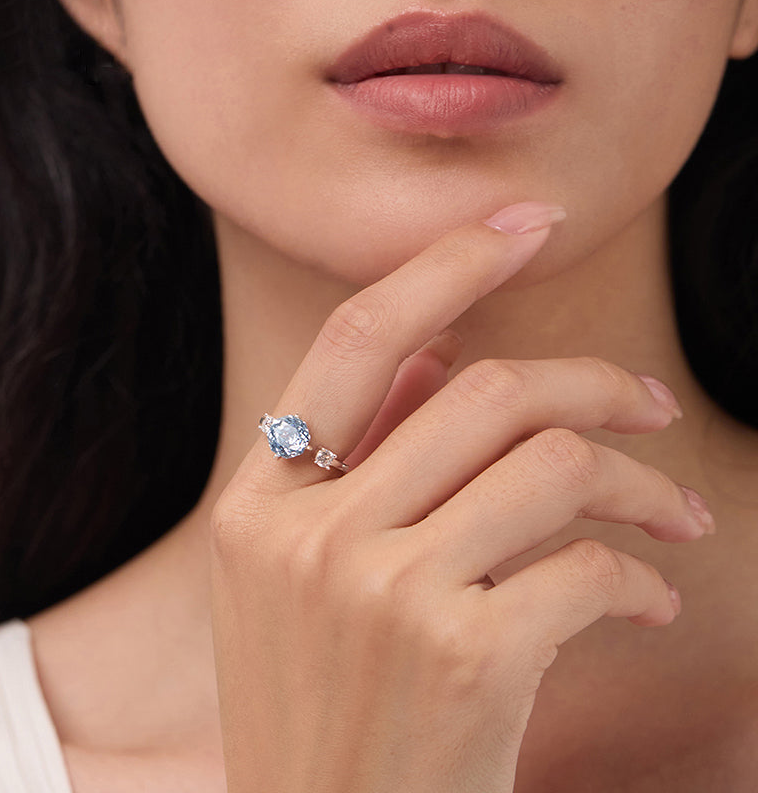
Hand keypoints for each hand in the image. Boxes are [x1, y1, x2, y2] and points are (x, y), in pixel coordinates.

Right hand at [210, 202, 708, 791]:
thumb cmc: (323, 708)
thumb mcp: (302, 580)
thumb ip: (363, 456)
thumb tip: (439, 357)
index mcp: (259, 505)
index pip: (358, 340)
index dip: (446, 264)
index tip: (523, 224)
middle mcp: (312, 536)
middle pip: (484, 391)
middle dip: (590, 381)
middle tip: (647, 401)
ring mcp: (382, 593)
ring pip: (550, 463)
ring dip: (635, 479)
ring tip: (673, 512)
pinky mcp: (464, 657)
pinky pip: (587, 567)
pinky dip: (637, 576)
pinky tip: (647, 603)